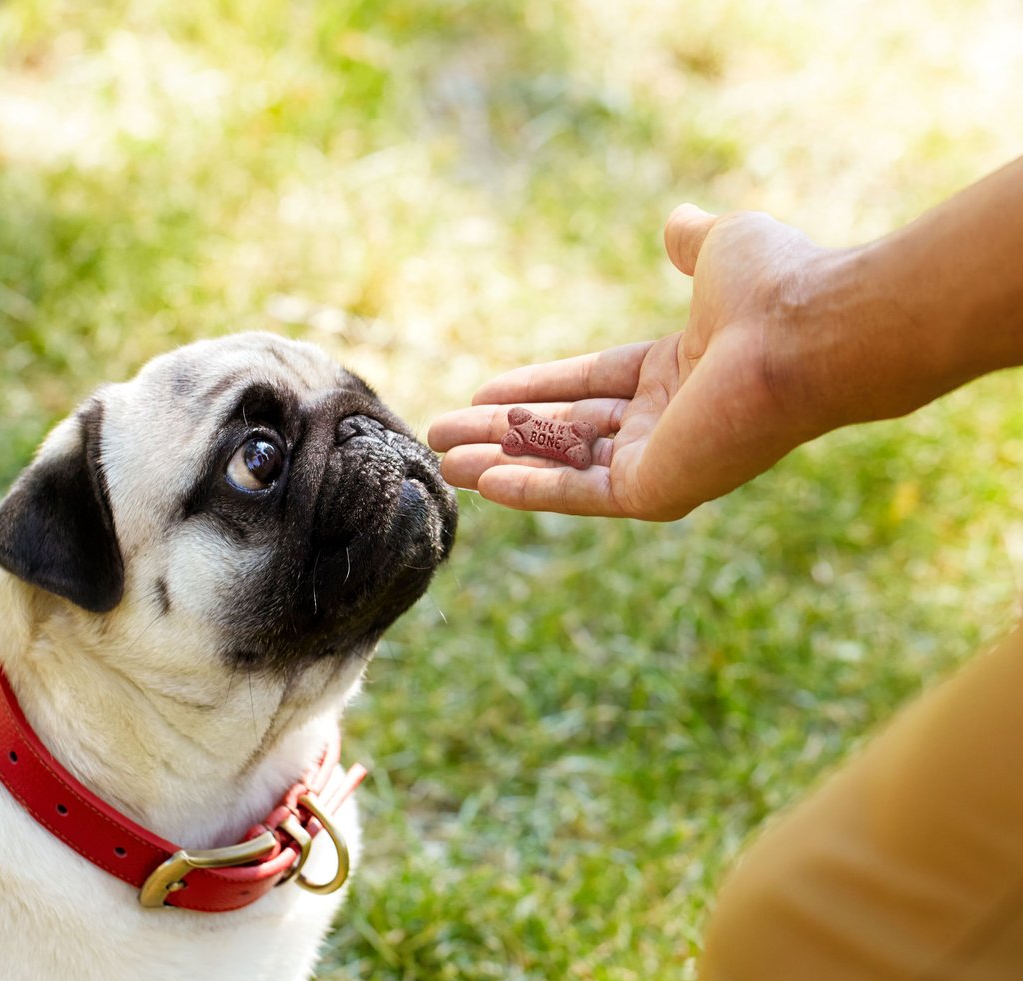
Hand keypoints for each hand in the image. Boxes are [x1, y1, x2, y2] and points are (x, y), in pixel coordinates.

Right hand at [428, 205, 836, 519]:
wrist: (806, 334)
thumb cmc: (772, 289)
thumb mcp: (722, 249)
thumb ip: (691, 241)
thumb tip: (678, 221)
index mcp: (679, 371)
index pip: (590, 383)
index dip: (534, 387)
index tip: (482, 391)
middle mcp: (668, 422)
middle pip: (565, 428)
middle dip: (501, 432)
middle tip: (443, 433)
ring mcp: (662, 461)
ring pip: (563, 464)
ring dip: (501, 464)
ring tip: (444, 462)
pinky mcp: (656, 491)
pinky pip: (579, 491)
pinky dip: (529, 488)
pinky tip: (482, 482)